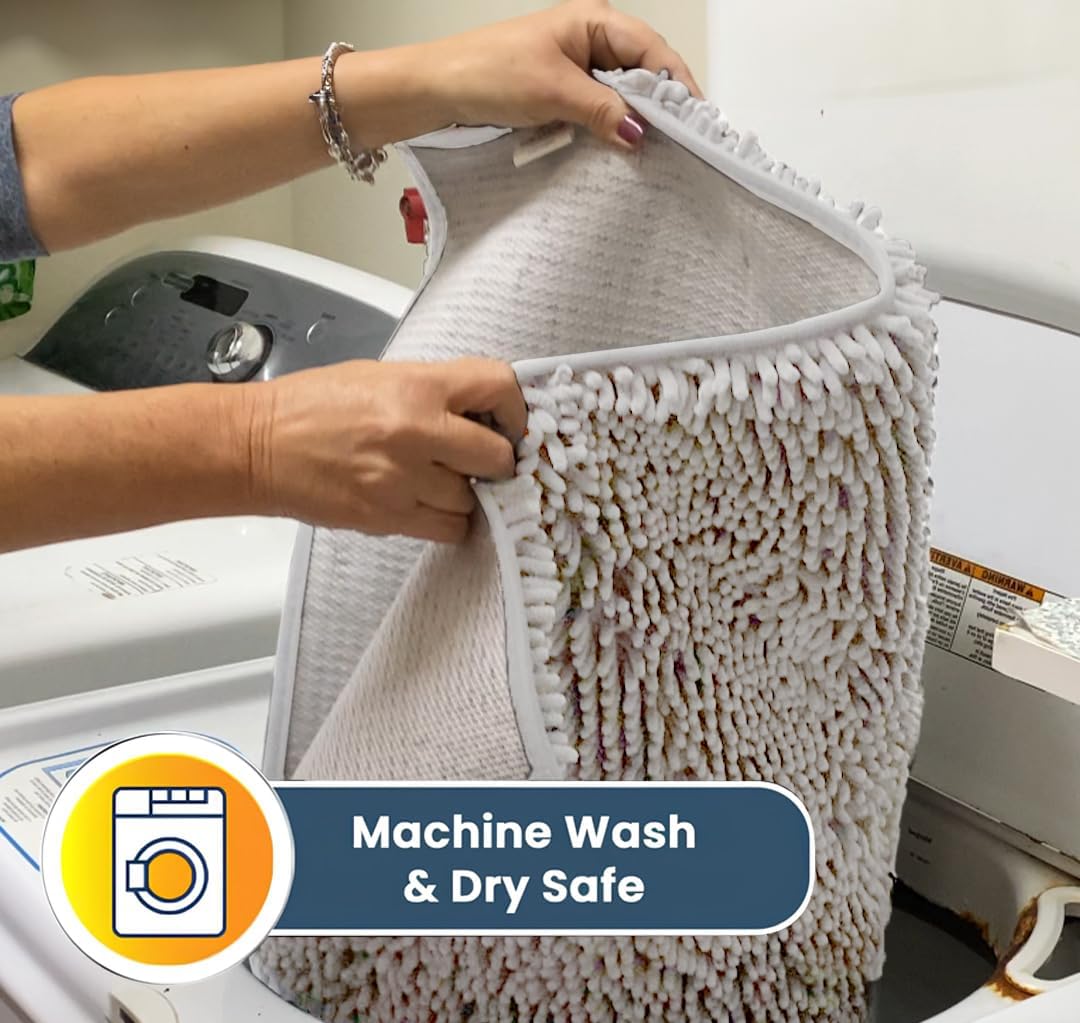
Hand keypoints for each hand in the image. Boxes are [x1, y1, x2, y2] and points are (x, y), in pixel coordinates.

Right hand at [245, 358, 526, 542]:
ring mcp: (404, 479)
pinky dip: (446, 520)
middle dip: (495, 461)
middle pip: (498, 457)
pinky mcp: (389, 517)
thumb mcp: (379, 377)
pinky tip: (427, 504)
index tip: (511, 423)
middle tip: (478, 460)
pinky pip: (448, 528)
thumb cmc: (312, 407)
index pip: (499, 386)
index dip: (516, 409)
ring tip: (437, 481)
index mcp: (418, 386)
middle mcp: (418, 432)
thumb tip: (480, 413)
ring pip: (473, 500)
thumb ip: (434, 391)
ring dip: (465, 494)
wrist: (258, 446)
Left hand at [418, 0, 701, 149]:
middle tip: (678, 144)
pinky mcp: (562, 94)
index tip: (694, 122)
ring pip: (620, 97)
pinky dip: (607, 130)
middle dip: (659, 108)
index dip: (678, 86)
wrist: (438, 89)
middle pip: (642, 74)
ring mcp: (576, 68)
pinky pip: (597, 112)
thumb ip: (602, 111)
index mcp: (593, 21)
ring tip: (652, 151)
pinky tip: (617, 149)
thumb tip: (641, 132)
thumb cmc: (486, 71)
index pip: (653, 51)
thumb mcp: (554, 92)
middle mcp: (589, 40)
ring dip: (631, 122)